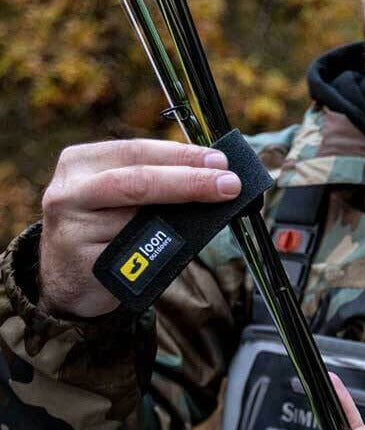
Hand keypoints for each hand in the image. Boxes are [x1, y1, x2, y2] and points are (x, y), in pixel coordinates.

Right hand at [39, 139, 240, 317]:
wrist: (68, 279)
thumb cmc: (107, 226)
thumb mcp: (121, 195)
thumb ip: (156, 181)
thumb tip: (215, 174)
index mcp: (80, 162)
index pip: (137, 150)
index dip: (182, 155)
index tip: (220, 160)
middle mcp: (68, 191)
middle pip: (137, 181)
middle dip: (190, 181)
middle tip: (229, 184)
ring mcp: (71, 230)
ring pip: (138, 220)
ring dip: (184, 217)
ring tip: (218, 208)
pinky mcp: (83, 265)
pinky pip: (135, 255)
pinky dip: (163, 247)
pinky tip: (184, 243)